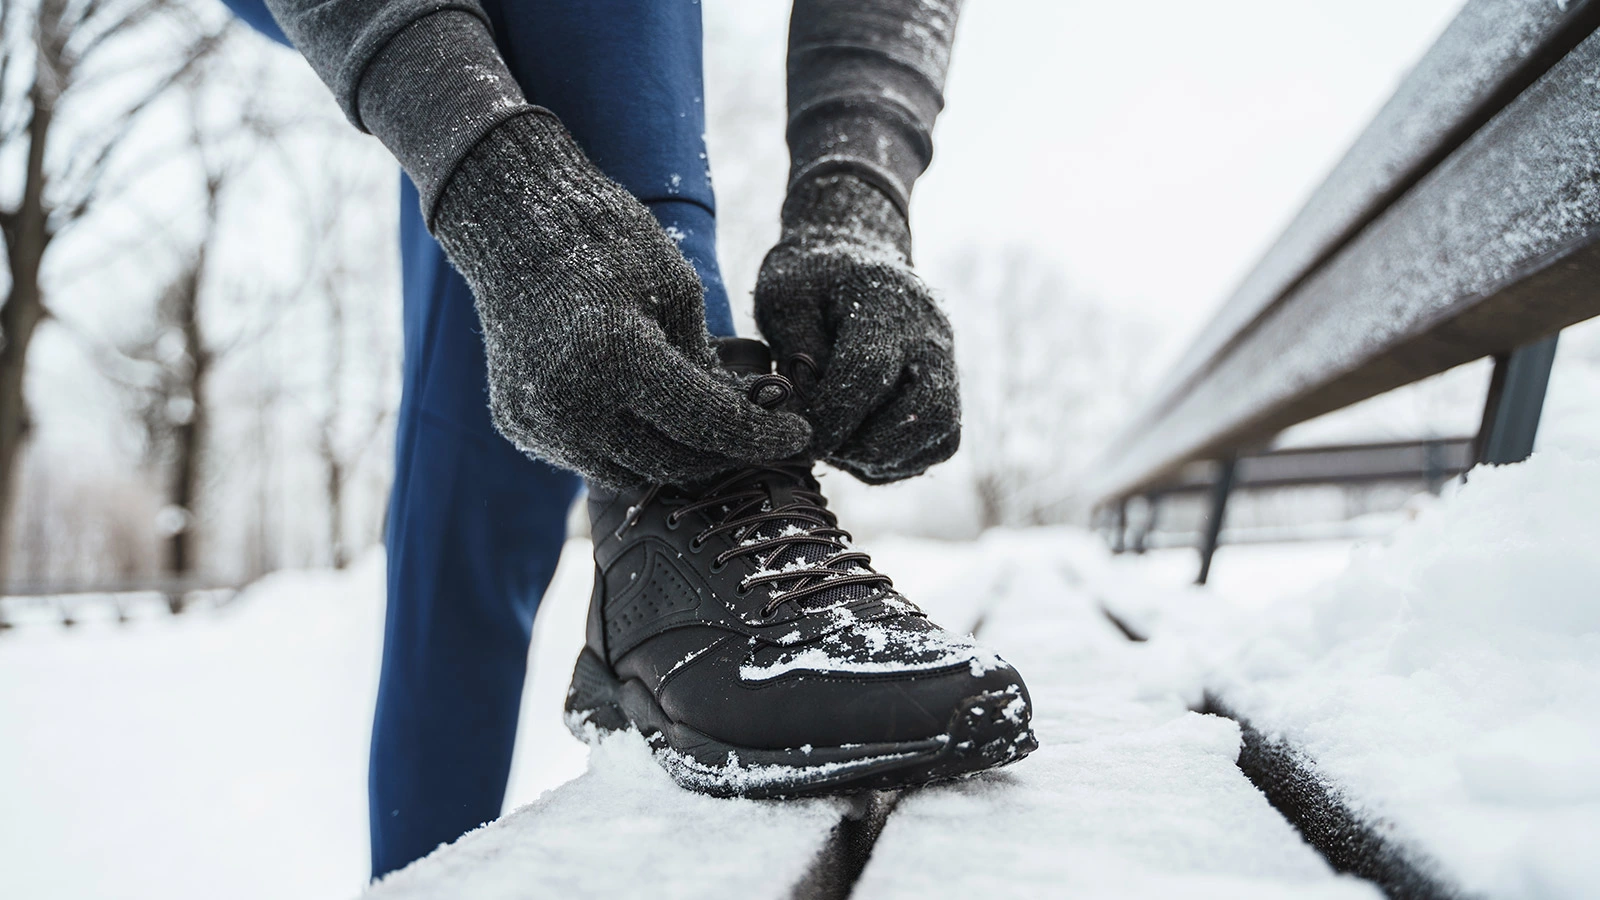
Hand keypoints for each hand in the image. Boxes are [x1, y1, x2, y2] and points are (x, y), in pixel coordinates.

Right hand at [433, 112, 810, 487]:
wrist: (514, 224)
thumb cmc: (607, 242)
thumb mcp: (678, 291)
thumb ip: (707, 366)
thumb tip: (742, 421)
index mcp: (618, 360)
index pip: (709, 424)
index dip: (762, 436)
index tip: (799, 433)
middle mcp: (572, 406)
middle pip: (672, 463)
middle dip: (723, 454)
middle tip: (756, 434)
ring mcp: (540, 423)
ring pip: (631, 474)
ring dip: (674, 458)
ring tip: (704, 426)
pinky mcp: (520, 426)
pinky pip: (590, 458)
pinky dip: (626, 447)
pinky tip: (646, 414)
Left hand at [754, 174, 958, 483]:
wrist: (854, 257)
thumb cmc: (811, 281)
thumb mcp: (785, 299)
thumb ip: (795, 351)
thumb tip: (808, 408)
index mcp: (886, 303)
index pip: (868, 373)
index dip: (832, 416)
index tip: (800, 438)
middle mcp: (930, 335)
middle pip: (927, 410)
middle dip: (869, 445)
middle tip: (825, 447)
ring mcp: (947, 362)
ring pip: (941, 432)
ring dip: (886, 457)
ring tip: (840, 447)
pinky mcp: (948, 386)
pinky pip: (940, 442)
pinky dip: (900, 459)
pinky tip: (859, 447)